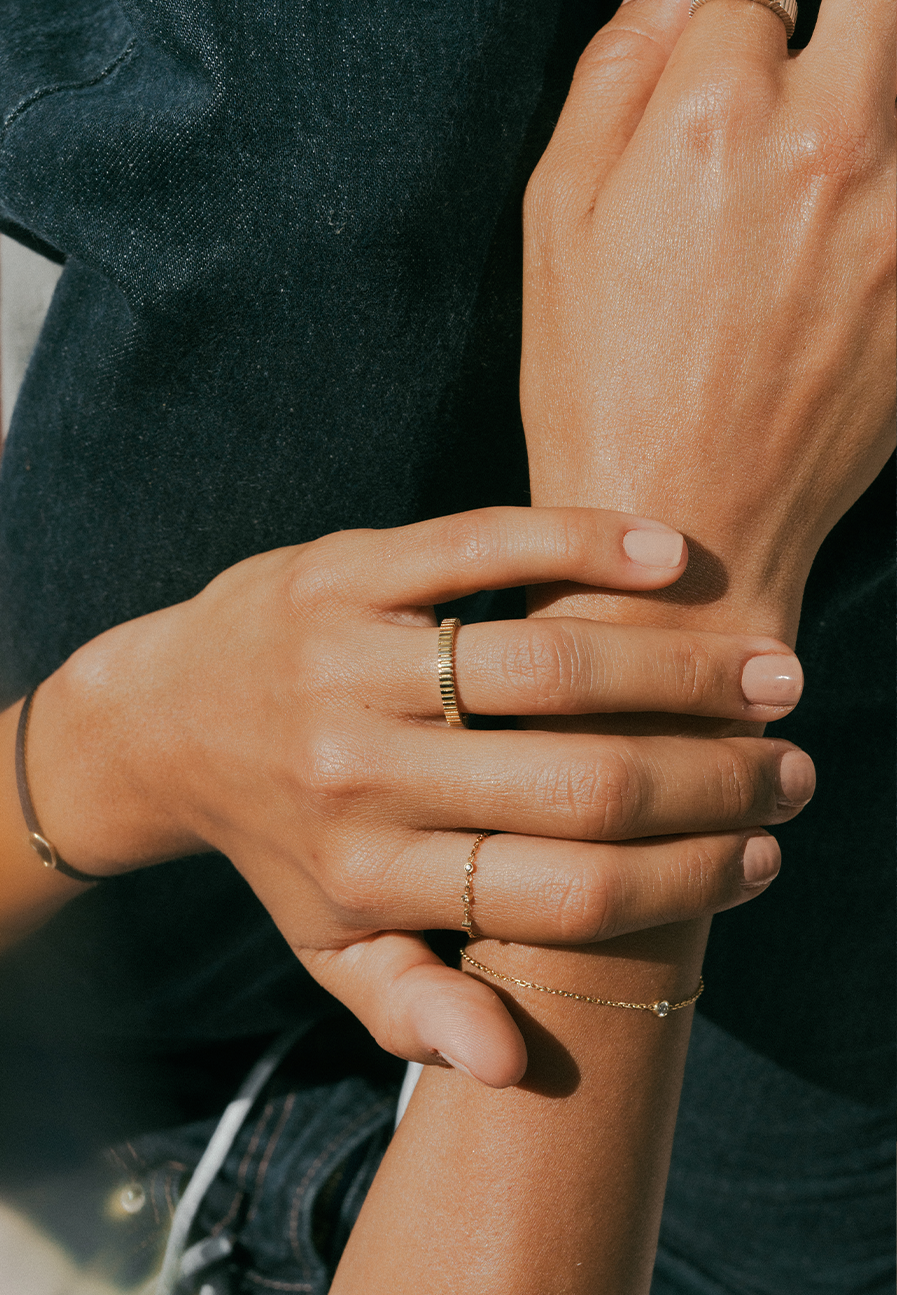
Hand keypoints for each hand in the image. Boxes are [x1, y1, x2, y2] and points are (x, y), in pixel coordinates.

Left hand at [23, 507, 812, 1084]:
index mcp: (371, 875)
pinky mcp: (345, 572)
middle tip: (791, 762)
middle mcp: (360, 772)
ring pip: (549, 665)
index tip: (760, 853)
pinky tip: (672, 557)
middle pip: (582, 782)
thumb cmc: (276, 836)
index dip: (686, 879)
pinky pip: (482, 544)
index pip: (566, 896)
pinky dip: (588, 545)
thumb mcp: (328, 942)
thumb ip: (413, 1008)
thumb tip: (519, 1070)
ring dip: (684, 668)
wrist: (161, 716)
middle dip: (717, 777)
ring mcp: (349, 661)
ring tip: (771, 671)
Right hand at [521, 0, 894, 640]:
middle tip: (793, 90)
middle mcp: (835, 146)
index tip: (718, 66)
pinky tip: (836, 241)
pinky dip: (888, 195)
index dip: (724, 19)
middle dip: (834, 24)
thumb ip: (614, 75)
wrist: (687, 535)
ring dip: (870, 106)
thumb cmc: (602, 390)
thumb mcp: (555, 221)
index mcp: (719, 117)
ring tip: (813, 176)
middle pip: (878, 0)